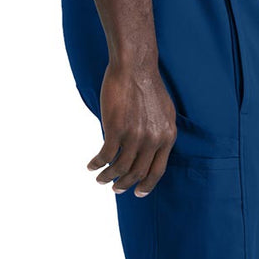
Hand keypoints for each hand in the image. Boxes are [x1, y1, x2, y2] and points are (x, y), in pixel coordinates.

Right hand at [88, 58, 176, 195]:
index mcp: (167, 137)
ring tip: (100, 179)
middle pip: (137, 173)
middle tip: (115, 189)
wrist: (135, 66)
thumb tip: (152, 150)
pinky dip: (97, 164)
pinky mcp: (116, 129)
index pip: (157, 171)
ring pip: (119, 168)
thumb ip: (160, 134)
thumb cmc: (148, 86)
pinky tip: (91, 166)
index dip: (147, 185)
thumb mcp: (164, 113)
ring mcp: (134, 136)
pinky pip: (105, 155)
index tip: (138, 192)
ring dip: (108, 177)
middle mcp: (153, 140)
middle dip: (124, 185)